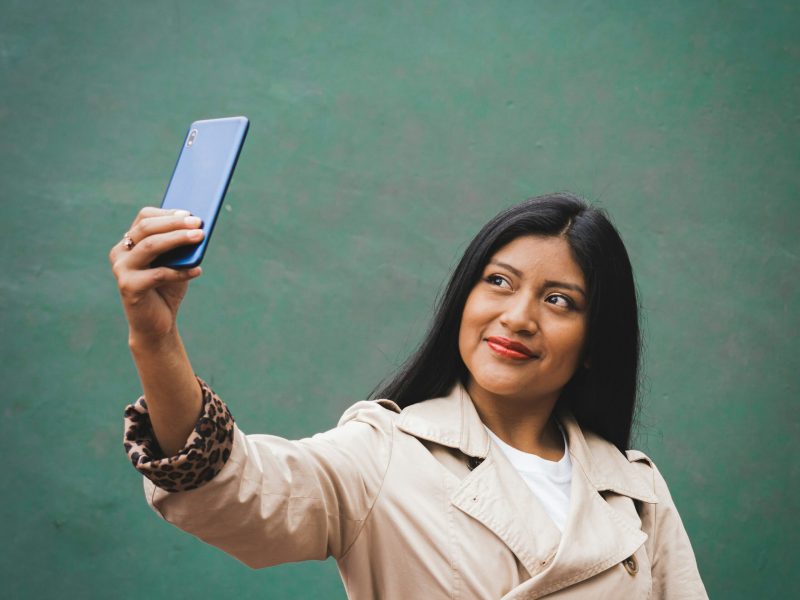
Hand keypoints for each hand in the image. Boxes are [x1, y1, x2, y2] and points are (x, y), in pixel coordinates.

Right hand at [109, 207, 204, 344]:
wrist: (157, 324)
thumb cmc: (167, 289)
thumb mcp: (175, 263)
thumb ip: (180, 246)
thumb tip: (197, 227)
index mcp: (129, 242)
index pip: (144, 218)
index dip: (167, 213)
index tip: (190, 213)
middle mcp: (120, 253)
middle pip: (147, 228)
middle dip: (175, 223)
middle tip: (198, 222)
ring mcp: (121, 269)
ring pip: (150, 246)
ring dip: (178, 239)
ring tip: (200, 237)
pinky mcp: (128, 287)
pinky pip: (159, 274)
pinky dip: (181, 271)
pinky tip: (198, 271)